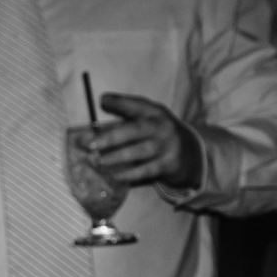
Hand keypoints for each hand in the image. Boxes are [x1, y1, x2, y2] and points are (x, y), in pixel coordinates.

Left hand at [85, 94, 202, 189]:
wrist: (189, 154)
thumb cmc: (156, 135)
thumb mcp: (146, 119)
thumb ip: (126, 112)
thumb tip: (102, 101)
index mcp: (155, 112)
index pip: (137, 104)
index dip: (120, 102)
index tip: (102, 100)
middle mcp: (162, 127)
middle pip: (136, 130)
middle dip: (110, 137)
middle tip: (88, 144)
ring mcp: (167, 146)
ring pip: (139, 152)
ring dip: (116, 157)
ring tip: (96, 162)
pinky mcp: (168, 165)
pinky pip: (146, 171)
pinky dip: (128, 175)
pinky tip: (112, 176)